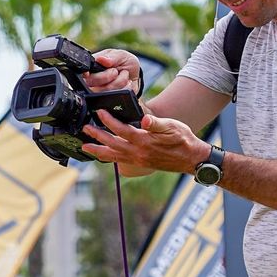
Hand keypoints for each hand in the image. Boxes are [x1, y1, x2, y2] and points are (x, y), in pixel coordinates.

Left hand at [82, 109, 209, 173]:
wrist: (192, 159)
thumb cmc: (183, 140)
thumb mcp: (173, 127)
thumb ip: (157, 123)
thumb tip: (145, 118)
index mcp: (145, 141)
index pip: (122, 130)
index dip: (109, 121)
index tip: (100, 112)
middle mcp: (138, 153)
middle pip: (112, 144)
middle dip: (96, 136)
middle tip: (84, 129)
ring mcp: (138, 160)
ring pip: (113, 156)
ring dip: (98, 150)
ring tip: (85, 147)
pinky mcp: (139, 163)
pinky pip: (119, 161)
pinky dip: (108, 157)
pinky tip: (103, 155)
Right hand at [83, 49, 141, 95]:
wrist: (135, 75)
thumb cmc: (124, 62)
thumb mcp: (120, 55)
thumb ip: (111, 56)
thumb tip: (101, 59)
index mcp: (91, 68)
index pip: (82, 74)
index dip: (86, 75)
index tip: (91, 73)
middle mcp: (92, 82)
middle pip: (91, 83)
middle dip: (108, 75)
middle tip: (115, 70)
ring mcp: (100, 92)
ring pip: (105, 91)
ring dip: (120, 81)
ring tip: (124, 75)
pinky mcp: (110, 100)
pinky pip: (116, 97)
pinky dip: (126, 88)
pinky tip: (126, 84)